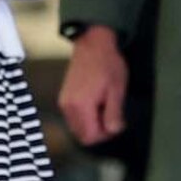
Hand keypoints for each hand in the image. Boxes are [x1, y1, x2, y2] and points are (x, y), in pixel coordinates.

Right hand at [59, 29, 129, 144]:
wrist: (93, 44)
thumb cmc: (107, 65)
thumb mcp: (116, 90)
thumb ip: (114, 113)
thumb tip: (113, 131)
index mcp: (81, 106)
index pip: (90, 137)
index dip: (105, 135)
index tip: (116, 122)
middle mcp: (68, 107)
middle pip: (82, 135)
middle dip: (98, 131)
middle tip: (111, 116)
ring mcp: (64, 102)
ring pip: (77, 127)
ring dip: (91, 124)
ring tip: (103, 107)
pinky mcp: (63, 97)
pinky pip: (73, 117)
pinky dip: (85, 117)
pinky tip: (95, 103)